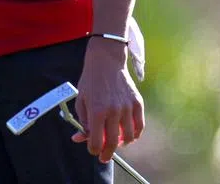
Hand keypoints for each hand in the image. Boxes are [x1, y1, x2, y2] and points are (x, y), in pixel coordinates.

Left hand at [73, 37, 144, 162]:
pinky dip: (134, 134)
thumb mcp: (81, 100)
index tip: (92, 150)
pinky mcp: (137, 103)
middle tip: (104, 157)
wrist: (106, 62)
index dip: (94, 149)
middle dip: (107, 153)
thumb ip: (82, 121)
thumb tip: (80, 138)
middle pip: (113, 143)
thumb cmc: (90, 81)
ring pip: (128, 137)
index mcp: (97, 111)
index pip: (96, 140)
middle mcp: (113, 111)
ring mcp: (127, 107)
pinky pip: (139, 126)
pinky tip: (127, 135)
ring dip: (121, 144)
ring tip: (115, 143)